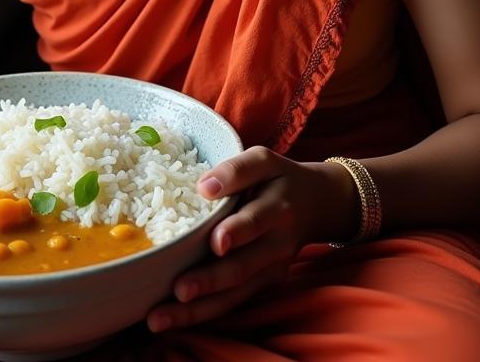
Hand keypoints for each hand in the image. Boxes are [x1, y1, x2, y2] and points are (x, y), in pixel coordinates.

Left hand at [146, 147, 353, 332]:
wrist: (317, 203)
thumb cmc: (278, 178)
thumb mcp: (263, 160)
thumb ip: (236, 169)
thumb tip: (204, 186)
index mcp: (276, 208)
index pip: (256, 220)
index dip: (238, 231)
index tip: (217, 241)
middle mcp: (276, 244)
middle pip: (244, 266)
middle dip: (211, 280)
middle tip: (180, 290)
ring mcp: (271, 269)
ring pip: (236, 293)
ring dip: (199, 308)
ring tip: (162, 317)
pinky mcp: (264, 285)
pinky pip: (233, 303)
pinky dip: (204, 313)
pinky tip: (173, 319)